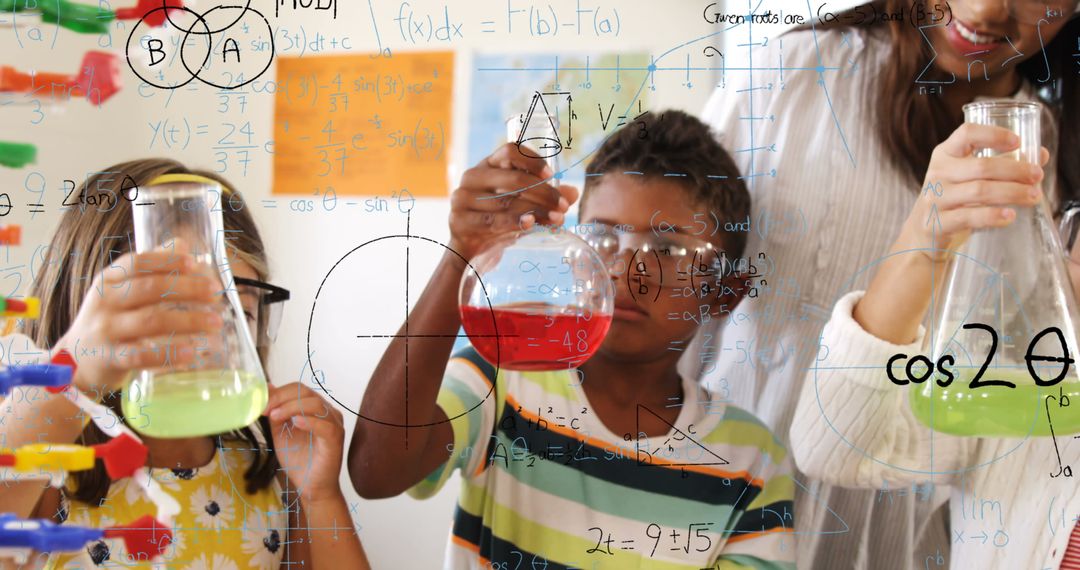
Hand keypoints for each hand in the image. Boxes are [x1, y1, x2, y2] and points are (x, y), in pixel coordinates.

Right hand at [53, 248, 222, 392]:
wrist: (75, 359)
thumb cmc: (110, 318)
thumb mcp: (121, 289)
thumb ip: (150, 268)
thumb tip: (182, 245)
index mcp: (109, 280)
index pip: (137, 263)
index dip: (167, 261)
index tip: (195, 264)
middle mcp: (105, 301)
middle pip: (150, 289)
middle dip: (187, 289)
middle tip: (216, 294)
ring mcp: (105, 330)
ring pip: (150, 321)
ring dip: (188, 320)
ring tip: (215, 322)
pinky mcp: (109, 358)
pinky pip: (141, 355)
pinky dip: (168, 353)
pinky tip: (191, 352)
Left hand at [265, 382, 345, 503]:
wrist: (310, 486)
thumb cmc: (299, 460)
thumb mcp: (280, 433)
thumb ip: (275, 413)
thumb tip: (267, 389)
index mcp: (314, 408)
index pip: (298, 389)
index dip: (278, 393)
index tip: (260, 403)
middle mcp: (327, 411)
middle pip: (306, 392)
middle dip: (282, 398)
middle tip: (265, 409)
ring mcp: (334, 424)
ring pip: (315, 404)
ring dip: (291, 408)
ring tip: (275, 417)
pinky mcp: (336, 439)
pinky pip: (325, 425)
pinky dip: (310, 422)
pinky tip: (296, 423)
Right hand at [449, 143, 578, 258]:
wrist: (469, 247)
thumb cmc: (498, 218)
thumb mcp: (522, 205)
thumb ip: (546, 197)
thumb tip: (573, 193)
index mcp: (488, 165)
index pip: (510, 151)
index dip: (532, 161)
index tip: (551, 175)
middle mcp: (473, 177)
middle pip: (513, 179)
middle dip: (544, 193)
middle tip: (563, 206)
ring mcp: (463, 198)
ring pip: (507, 202)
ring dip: (536, 211)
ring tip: (557, 219)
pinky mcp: (460, 221)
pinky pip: (494, 221)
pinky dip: (515, 222)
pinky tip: (531, 224)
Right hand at [895, 123, 1046, 263]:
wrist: (923, 231)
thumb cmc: (953, 199)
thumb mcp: (969, 177)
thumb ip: (1002, 163)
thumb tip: (1040, 155)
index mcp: (945, 154)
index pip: (967, 134)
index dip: (993, 135)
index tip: (1017, 142)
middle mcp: (937, 173)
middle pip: (981, 166)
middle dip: (1015, 170)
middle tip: (1037, 176)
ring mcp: (935, 199)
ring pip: (979, 191)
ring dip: (1012, 192)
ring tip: (1033, 196)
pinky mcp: (936, 223)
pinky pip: (969, 217)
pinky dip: (993, 216)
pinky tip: (1010, 215)